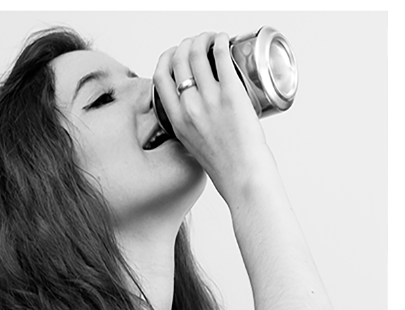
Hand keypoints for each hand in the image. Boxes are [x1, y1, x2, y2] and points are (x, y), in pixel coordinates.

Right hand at [153, 32, 277, 203]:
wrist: (244, 179)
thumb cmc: (228, 169)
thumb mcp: (196, 148)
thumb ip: (193, 129)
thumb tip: (202, 117)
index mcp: (177, 120)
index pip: (160, 78)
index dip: (166, 58)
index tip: (176, 54)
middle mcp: (188, 107)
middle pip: (178, 60)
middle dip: (186, 44)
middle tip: (199, 43)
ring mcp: (209, 100)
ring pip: (197, 55)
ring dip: (203, 38)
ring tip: (212, 37)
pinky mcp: (231, 95)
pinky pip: (221, 59)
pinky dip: (220, 42)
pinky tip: (224, 38)